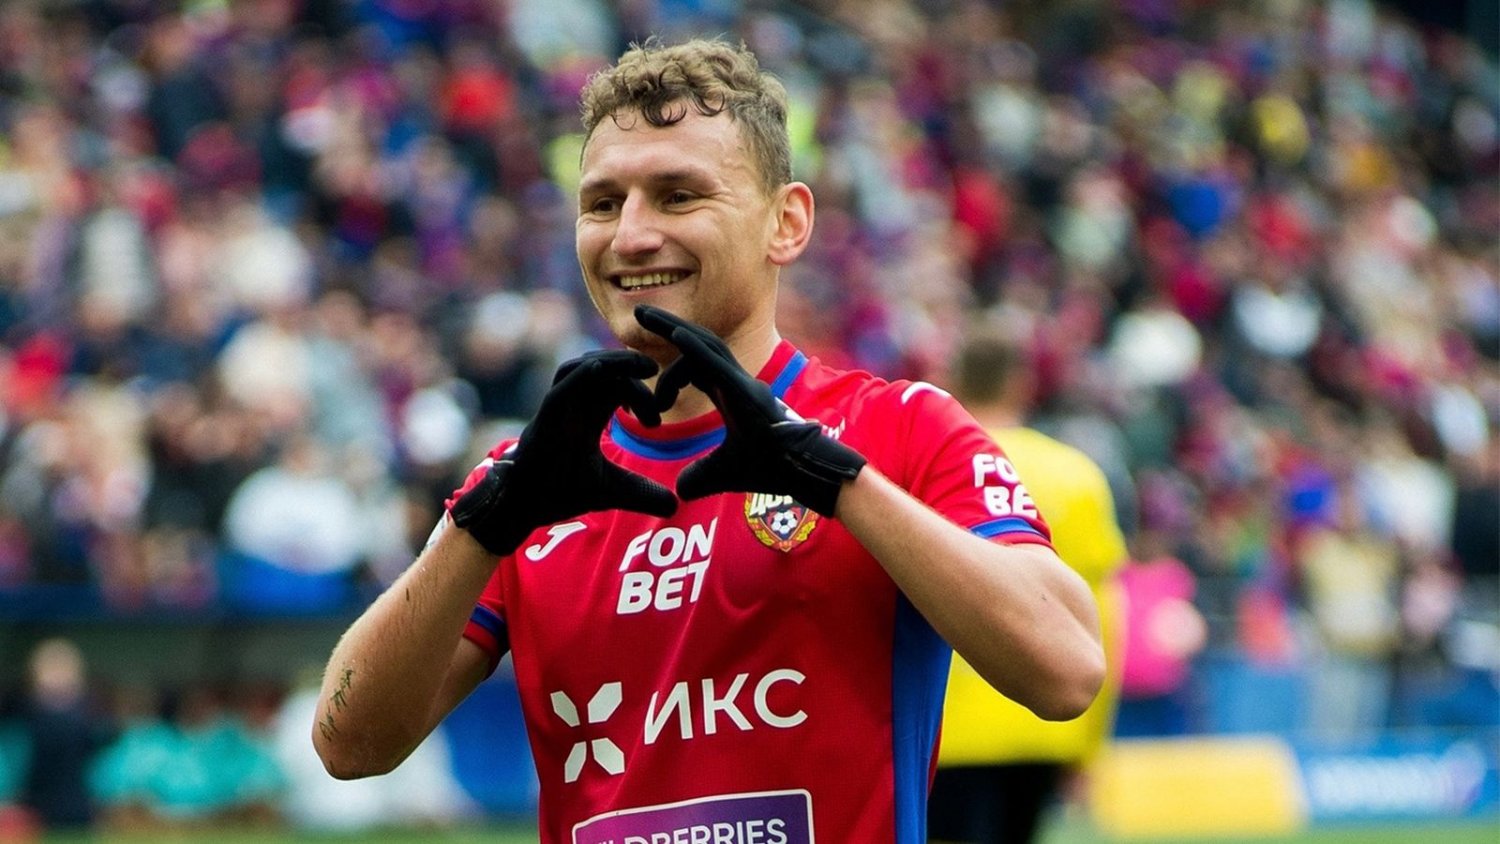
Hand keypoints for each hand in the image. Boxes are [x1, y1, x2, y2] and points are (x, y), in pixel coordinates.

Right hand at [451, 350, 677, 555]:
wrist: (524, 507)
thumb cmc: (561, 491)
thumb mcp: (612, 490)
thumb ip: (642, 493)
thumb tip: (675, 505)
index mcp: (589, 416)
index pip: (617, 389)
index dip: (640, 393)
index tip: (659, 415)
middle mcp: (573, 406)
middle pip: (602, 371)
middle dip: (629, 367)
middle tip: (656, 371)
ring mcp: (557, 409)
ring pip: (581, 368)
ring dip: (610, 363)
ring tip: (640, 366)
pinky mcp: (543, 419)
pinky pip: (559, 389)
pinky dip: (578, 377)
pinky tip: (598, 368)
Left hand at [635, 305, 864, 515]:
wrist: (804, 473)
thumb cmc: (772, 469)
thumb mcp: (724, 474)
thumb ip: (700, 477)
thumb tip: (678, 492)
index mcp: (731, 395)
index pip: (696, 366)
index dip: (672, 367)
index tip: (647, 375)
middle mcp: (737, 382)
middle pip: (699, 344)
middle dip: (669, 326)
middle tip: (639, 312)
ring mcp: (743, 383)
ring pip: (706, 345)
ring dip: (675, 327)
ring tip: (643, 315)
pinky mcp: (747, 392)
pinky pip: (718, 364)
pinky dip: (696, 349)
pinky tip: (675, 335)